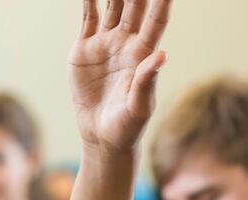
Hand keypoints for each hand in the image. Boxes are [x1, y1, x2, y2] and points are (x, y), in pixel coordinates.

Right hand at [69, 0, 171, 153]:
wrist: (101, 137)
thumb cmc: (127, 126)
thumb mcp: (139, 107)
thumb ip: (147, 80)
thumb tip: (162, 54)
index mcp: (144, 55)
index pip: (156, 20)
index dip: (162, 1)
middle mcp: (127, 43)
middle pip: (134, 5)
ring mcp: (106, 43)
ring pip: (112, 5)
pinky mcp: (85, 49)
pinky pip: (88, 16)